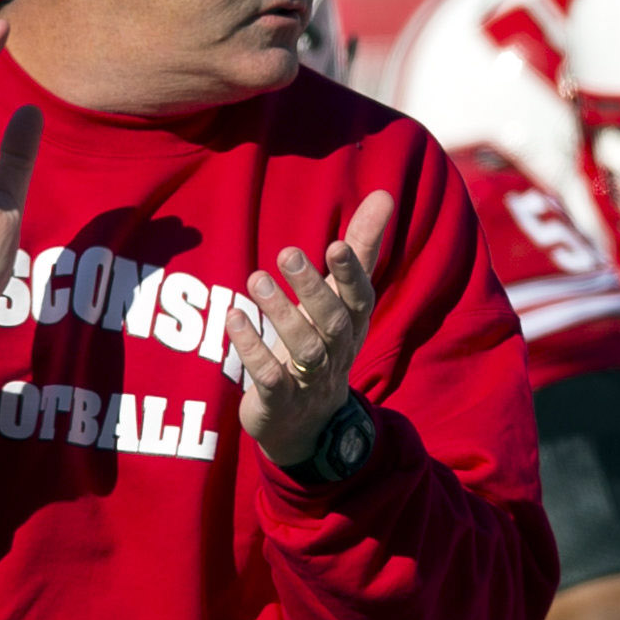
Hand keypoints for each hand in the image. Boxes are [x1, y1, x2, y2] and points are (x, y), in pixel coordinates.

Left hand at [224, 191, 386, 468]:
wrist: (305, 425)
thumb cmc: (322, 345)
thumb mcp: (341, 299)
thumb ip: (360, 248)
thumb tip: (384, 194)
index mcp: (352, 325)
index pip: (360, 299)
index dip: (351, 274)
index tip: (336, 244)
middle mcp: (335, 353)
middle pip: (332, 322)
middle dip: (312, 289)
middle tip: (286, 252)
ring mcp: (308, 380)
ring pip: (303, 349)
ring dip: (280, 313)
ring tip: (255, 279)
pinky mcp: (279, 401)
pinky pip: (270, 378)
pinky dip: (253, 349)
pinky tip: (234, 319)